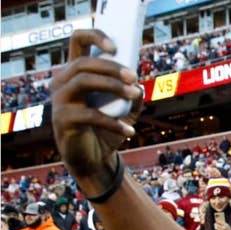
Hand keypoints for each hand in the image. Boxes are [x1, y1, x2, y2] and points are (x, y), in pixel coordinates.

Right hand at [50, 30, 142, 193]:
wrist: (95, 159)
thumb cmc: (107, 130)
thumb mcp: (126, 110)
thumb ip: (133, 95)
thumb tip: (139, 85)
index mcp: (76, 73)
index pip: (77, 42)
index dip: (95, 37)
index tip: (116, 47)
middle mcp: (62, 82)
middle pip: (83, 63)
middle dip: (112, 67)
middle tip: (134, 77)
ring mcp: (60, 101)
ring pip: (82, 81)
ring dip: (113, 86)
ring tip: (135, 95)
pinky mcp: (63, 120)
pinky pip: (90, 115)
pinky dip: (113, 123)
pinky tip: (129, 131)